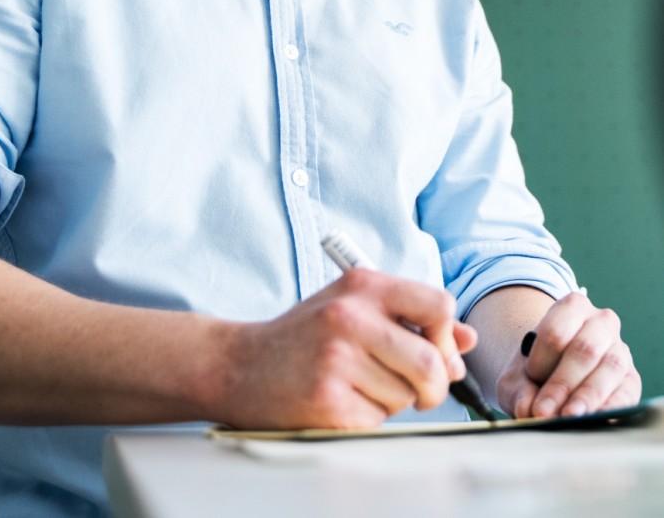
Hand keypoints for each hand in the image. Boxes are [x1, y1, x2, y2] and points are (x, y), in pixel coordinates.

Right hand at [208, 268, 476, 429]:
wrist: (238, 365)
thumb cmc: (304, 335)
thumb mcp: (354, 309)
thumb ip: (410, 318)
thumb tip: (466, 339)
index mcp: (362, 284)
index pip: (439, 304)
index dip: (446, 335)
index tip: (434, 349)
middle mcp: (351, 316)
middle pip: (431, 362)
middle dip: (433, 386)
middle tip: (417, 390)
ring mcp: (337, 358)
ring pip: (406, 396)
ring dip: (393, 401)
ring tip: (357, 384)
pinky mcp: (327, 399)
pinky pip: (378, 421)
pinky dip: (368, 419)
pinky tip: (340, 400)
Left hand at [497, 292, 640, 418]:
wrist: (554, 372)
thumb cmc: (536, 369)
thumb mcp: (519, 373)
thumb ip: (519, 388)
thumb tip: (526, 408)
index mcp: (572, 307)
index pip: (556, 331)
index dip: (542, 358)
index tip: (530, 376)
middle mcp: (601, 322)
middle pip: (584, 349)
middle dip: (563, 384)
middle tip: (543, 411)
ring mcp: (620, 349)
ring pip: (609, 368)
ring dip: (587, 396)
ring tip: (568, 418)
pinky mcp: (631, 379)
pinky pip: (626, 392)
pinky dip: (610, 408)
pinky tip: (594, 420)